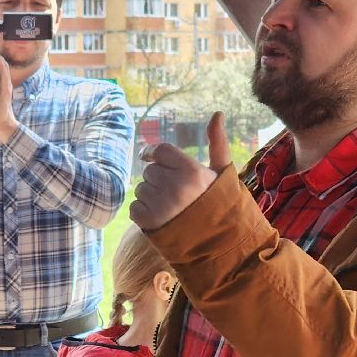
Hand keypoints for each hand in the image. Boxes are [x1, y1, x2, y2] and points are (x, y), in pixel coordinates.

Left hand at [130, 112, 230, 230]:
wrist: (219, 243)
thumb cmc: (220, 204)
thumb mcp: (222, 172)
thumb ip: (217, 142)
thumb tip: (218, 113)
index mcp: (192, 171)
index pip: (159, 151)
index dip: (154, 154)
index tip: (152, 159)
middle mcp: (175, 186)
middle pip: (150, 171)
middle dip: (158, 179)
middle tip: (174, 193)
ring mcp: (161, 205)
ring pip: (141, 189)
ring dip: (151, 197)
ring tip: (170, 208)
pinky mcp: (149, 222)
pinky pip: (135, 208)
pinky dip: (144, 213)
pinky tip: (162, 219)